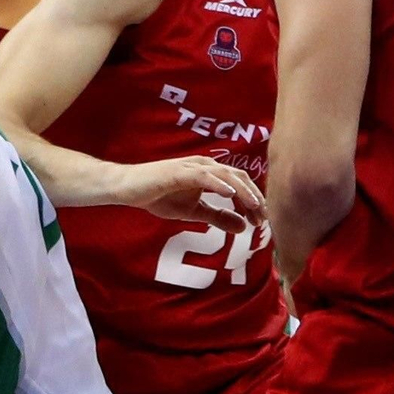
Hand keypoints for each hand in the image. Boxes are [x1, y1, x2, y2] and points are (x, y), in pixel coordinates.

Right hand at [113, 157, 265, 230]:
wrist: (129, 188)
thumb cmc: (158, 195)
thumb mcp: (193, 212)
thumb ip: (218, 217)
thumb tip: (243, 227)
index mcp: (211, 174)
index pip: (240, 185)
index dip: (254, 201)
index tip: (262, 221)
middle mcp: (206, 166)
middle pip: (239, 178)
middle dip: (255, 197)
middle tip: (264, 218)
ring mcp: (193, 167)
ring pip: (226, 175)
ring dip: (243, 191)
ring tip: (255, 206)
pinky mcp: (180, 171)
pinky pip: (204, 176)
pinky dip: (219, 184)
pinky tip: (231, 194)